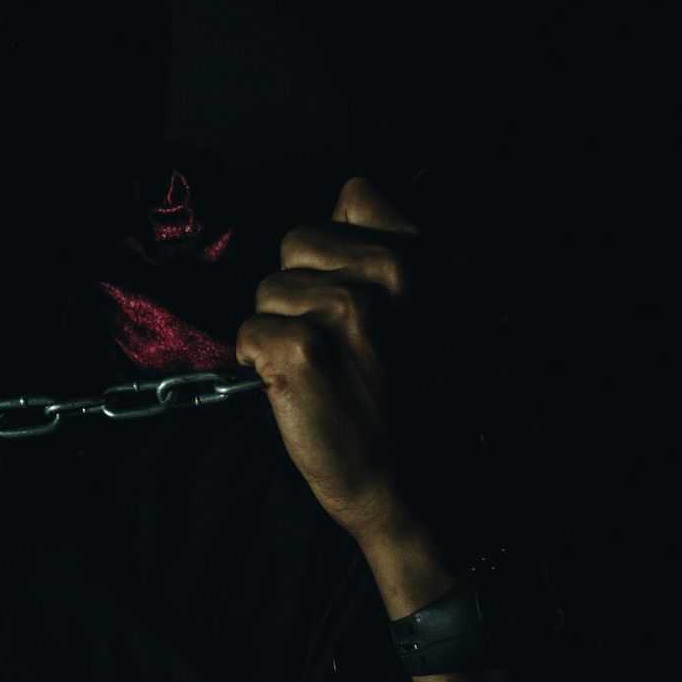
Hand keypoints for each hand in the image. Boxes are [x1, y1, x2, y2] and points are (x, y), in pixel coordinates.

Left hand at [236, 178, 424, 544]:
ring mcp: (344, 311)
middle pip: (296, 242)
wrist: (417, 485)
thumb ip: (393, 251)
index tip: (353, 293)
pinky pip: (246, 331)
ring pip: (267, 290)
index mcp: (425, 259)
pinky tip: (300, 389)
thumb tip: (347, 198)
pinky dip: (259, 363)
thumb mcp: (434, 310)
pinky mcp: (300, 351)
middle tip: (341, 344)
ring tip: (329, 369)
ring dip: (283, 328)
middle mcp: (389, 275)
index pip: (355, 196)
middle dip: (302, 290)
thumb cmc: (416, 400)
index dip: (337, 246)